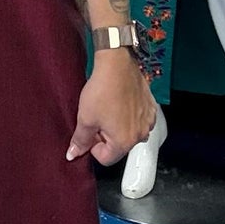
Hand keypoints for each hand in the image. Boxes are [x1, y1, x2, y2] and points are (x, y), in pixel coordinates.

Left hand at [67, 49, 155, 165]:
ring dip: (118, 127)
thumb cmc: (102, 90)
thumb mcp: (85, 118)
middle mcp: (141, 135)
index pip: (106, 159)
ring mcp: (148, 122)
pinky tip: (120, 103)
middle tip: (97, 118)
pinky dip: (129, 116)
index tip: (89, 132)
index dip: (93, 147)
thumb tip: (73, 155)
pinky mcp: (151, 108)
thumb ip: (80, 140)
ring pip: (129, 133)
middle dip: (106, 137)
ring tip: (108, 109)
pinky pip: (139, 121)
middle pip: (119, 147)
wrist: (117, 64)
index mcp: (124, 142)